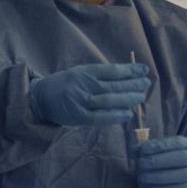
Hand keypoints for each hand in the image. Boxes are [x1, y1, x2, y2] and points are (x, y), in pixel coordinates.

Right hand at [29, 63, 149, 126]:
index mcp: (84, 72)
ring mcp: (81, 101)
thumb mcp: (79, 73)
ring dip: (128, 99)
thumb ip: (99, 75)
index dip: (130, 71)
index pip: (112, 70)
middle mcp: (83, 86)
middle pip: (113, 85)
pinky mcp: (78, 117)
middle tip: (146, 84)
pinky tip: (127, 114)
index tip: (144, 70)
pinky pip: (100, 117)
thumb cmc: (64, 85)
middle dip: (133, 85)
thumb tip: (127, 77)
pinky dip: (115, 116)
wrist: (40, 99)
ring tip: (140, 97)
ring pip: (109, 100)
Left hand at [137, 136, 186, 187]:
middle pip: (182, 158)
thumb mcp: (158, 151)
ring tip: (142, 177)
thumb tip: (134, 150)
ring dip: (159, 176)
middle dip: (159, 161)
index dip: (160, 146)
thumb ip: (146, 148)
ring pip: (183, 176)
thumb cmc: (165, 159)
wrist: (179, 176)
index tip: (143, 150)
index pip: (178, 142)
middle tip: (141, 164)